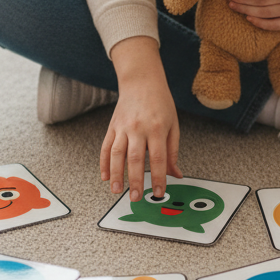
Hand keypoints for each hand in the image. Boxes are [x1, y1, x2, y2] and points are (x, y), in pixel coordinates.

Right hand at [103, 37, 181, 201]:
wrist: (141, 81)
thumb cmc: (161, 103)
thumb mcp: (173, 125)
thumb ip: (173, 152)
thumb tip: (176, 174)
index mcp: (157, 128)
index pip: (158, 158)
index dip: (158, 178)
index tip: (159, 192)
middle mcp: (138, 128)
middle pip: (135, 159)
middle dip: (135, 181)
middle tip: (135, 198)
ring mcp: (123, 127)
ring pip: (116, 154)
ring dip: (116, 175)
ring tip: (117, 191)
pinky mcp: (112, 127)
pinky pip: (105, 147)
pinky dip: (104, 163)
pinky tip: (104, 176)